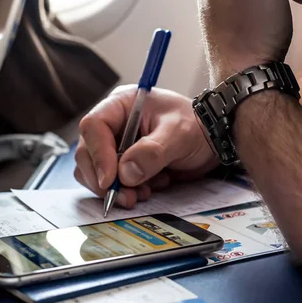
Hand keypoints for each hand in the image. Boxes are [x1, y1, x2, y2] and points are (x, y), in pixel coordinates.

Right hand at [75, 86, 217, 207]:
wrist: (213, 140)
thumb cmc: (197, 126)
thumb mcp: (179, 133)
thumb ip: (153, 151)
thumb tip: (125, 173)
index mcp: (121, 105)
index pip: (94, 126)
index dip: (97, 154)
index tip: (110, 179)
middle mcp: (114, 124)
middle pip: (88, 152)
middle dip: (104, 179)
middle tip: (126, 197)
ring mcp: (117, 146)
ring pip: (96, 172)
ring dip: (116, 188)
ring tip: (144, 192)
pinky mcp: (124, 165)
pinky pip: (112, 183)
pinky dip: (127, 191)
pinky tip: (151, 187)